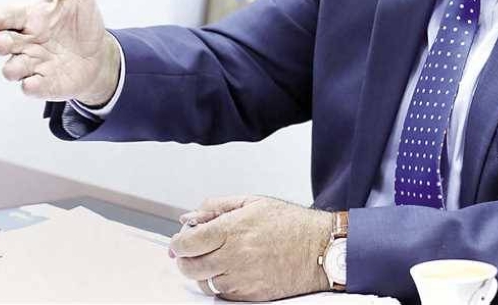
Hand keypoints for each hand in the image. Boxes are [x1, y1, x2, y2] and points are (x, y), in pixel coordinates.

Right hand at [0, 0, 118, 104]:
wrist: (97, 55)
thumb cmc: (80, 22)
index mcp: (28, 18)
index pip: (2, 16)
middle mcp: (24, 42)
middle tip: (9, 40)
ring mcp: (32, 64)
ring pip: (11, 69)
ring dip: (15, 66)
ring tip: (27, 62)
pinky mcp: (43, 84)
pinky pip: (30, 88)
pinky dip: (32, 86)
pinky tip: (37, 81)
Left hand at [169, 195, 332, 300]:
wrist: (319, 248)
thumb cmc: (291, 223)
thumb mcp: (253, 201)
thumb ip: (216, 207)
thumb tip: (190, 218)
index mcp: (232, 229)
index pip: (187, 243)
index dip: (178, 243)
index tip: (179, 241)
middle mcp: (234, 255)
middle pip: (190, 266)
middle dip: (185, 259)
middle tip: (191, 252)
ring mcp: (241, 278)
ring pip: (204, 282)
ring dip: (203, 272)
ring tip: (215, 259)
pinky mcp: (250, 295)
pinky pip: (221, 294)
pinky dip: (219, 284)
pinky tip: (230, 270)